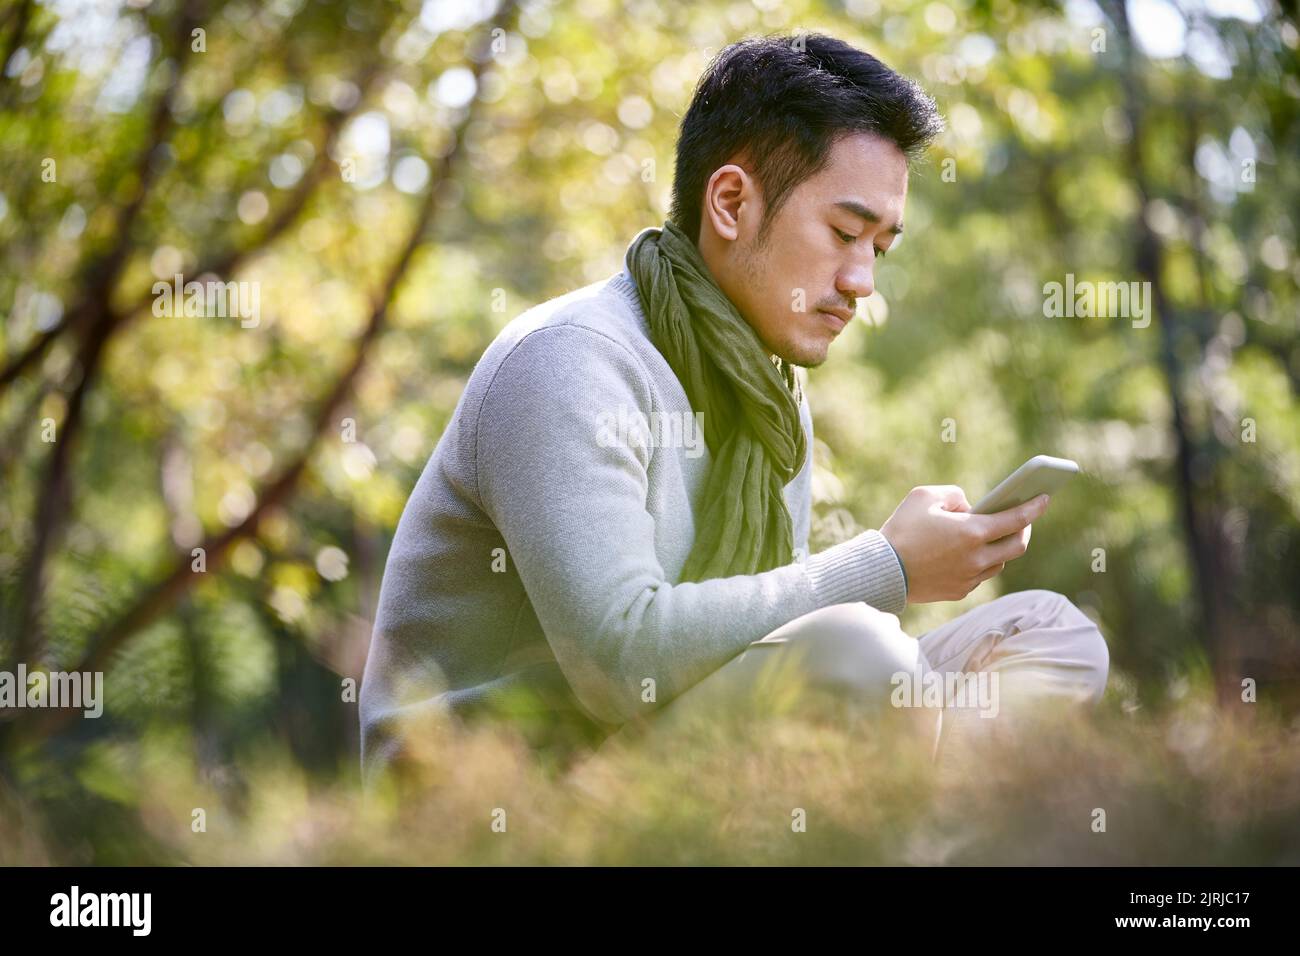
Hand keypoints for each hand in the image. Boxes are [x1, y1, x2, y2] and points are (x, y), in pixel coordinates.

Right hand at [879, 486, 1048, 603]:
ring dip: (1001, 549)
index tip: (1045, 497)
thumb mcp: (923, 496)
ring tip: (994, 536)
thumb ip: (953, 494)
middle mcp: (976, 558)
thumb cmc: (901, 530)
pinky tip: (970, 554)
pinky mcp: (958, 591)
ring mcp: (968, 578)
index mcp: (971, 532)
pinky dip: (980, 563)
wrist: (880, 571)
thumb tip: (969, 505)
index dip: (1034, 507)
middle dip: (1023, 530)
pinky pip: (978, 576)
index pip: (1016, 519)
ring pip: (999, 563)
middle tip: (1021, 520)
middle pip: (1016, 546)